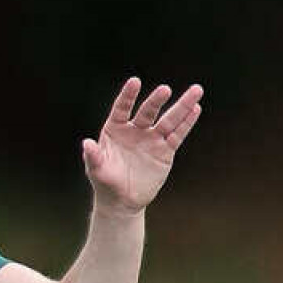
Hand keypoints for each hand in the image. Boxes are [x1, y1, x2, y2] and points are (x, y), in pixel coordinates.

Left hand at [83, 77, 203, 213]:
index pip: (121, 109)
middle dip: (156, 101)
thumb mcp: (96, 170)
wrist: (122, 201)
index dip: (127, 96)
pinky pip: (177, 135)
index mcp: (115, 130)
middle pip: (148, 112)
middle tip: (164, 90)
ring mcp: (151, 139)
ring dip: (183, 106)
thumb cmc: (105, 183)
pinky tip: (195, 109)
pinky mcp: (165, 150)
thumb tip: (87, 143)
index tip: (134, 81)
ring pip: (169, 120)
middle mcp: (135, 130)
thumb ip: (93, 156)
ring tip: (196, 90)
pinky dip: (187, 123)